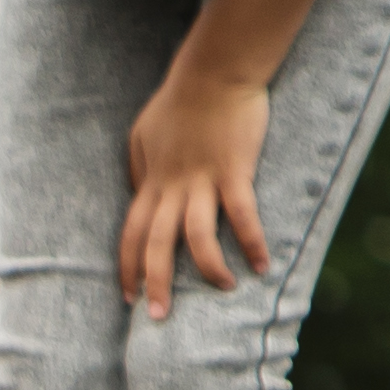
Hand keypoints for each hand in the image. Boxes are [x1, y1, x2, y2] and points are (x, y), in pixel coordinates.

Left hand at [120, 68, 273, 321]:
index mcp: (150, 182)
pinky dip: (251, 242)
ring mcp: (202, 180)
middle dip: (155, 284)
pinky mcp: (234, 171)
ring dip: (208, 269)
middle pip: (156, 245)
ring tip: (224, 288)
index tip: (128, 297)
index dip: (128, 267)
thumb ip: (139, 170)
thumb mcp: (142, 136)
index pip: (131, 234)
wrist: (212, 72)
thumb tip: (137, 196)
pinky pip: (242, 215)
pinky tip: (262, 265)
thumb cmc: (179, 102)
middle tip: (159, 317)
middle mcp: (172, 187)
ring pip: (196, 236)